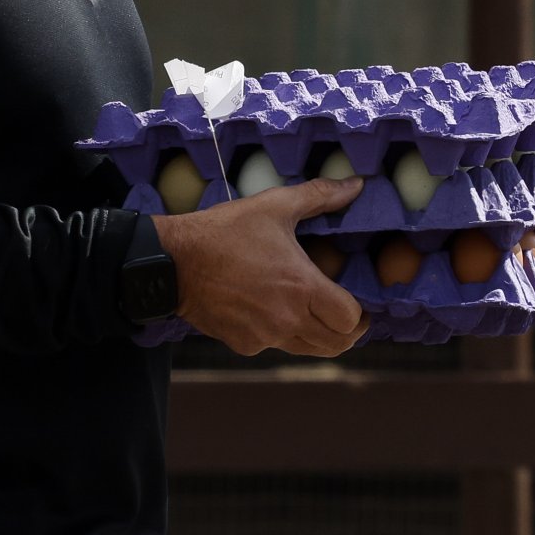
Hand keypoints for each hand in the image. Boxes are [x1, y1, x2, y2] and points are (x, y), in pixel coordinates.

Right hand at [154, 176, 364, 356]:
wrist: (173, 262)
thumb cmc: (225, 232)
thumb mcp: (274, 205)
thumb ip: (320, 196)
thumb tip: (356, 185)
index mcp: (301, 287)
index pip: (350, 320)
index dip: (360, 313)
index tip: (360, 302)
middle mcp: (287, 319)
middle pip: (336, 345)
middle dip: (349, 332)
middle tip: (347, 315)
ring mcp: (264, 337)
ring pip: (307, 350)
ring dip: (318, 336)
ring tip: (317, 314)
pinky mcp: (243, 344)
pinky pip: (274, 346)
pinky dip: (281, 334)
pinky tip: (273, 310)